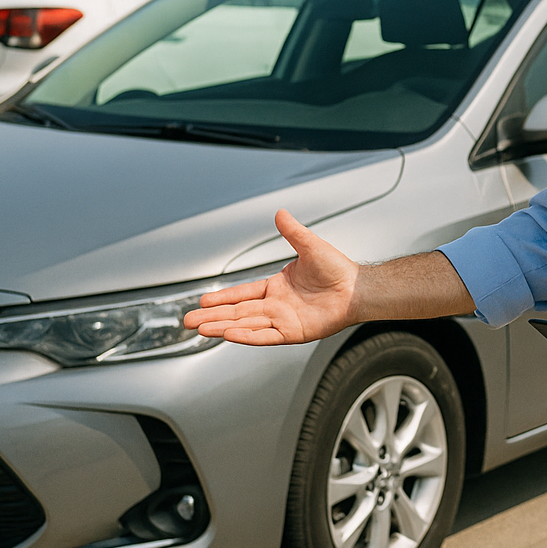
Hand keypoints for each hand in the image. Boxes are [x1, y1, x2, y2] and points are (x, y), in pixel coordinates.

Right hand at [183, 209, 359, 344]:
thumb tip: (280, 212)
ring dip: (223, 327)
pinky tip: (229, 334)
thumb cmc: (338, 269)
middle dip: (213, 317)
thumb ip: (292, 232)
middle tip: (189, 321)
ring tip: (201, 329)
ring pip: (246, 325)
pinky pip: (265, 336)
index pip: (243, 293)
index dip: (222, 298)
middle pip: (238, 312)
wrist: (357, 288)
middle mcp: (277, 306)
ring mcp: (283, 321)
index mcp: (277, 288)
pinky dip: (247, 336)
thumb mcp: (310, 246)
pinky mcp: (293, 333)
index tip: (203, 301)